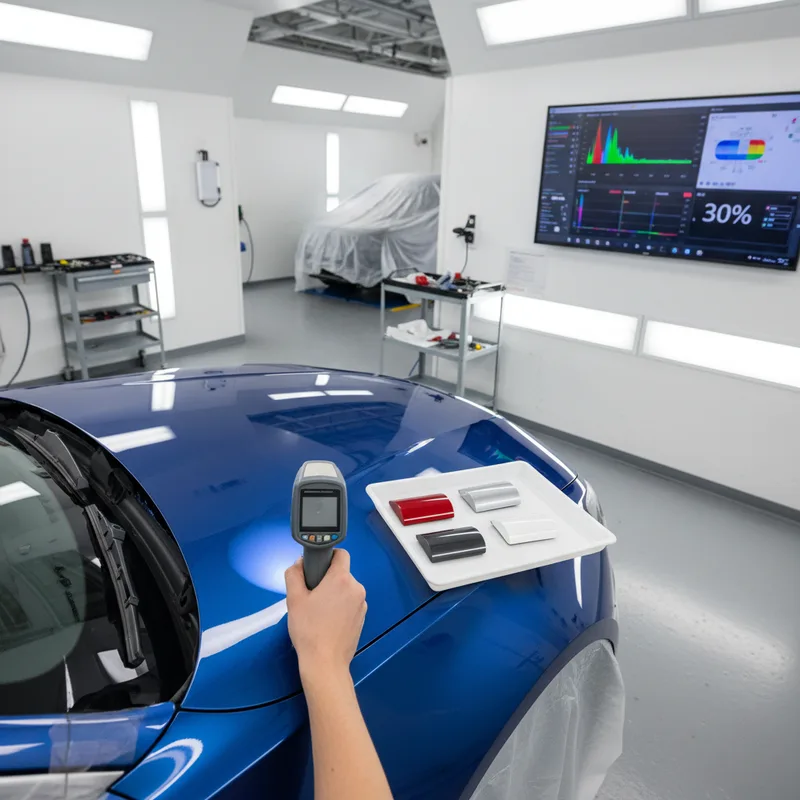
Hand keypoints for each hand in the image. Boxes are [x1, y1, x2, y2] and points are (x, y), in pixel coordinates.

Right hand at [285, 549, 366, 682]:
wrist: (325, 663)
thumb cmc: (309, 630)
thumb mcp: (294, 599)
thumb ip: (294, 574)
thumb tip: (299, 563)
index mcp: (341, 579)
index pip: (341, 553)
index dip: (328, 556)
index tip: (316, 567)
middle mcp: (356, 588)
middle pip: (341, 573)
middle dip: (327, 579)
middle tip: (311, 595)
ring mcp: (362, 604)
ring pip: (346, 589)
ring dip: (334, 594)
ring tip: (318, 611)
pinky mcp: (362, 617)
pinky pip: (350, 603)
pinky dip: (340, 606)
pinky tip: (327, 621)